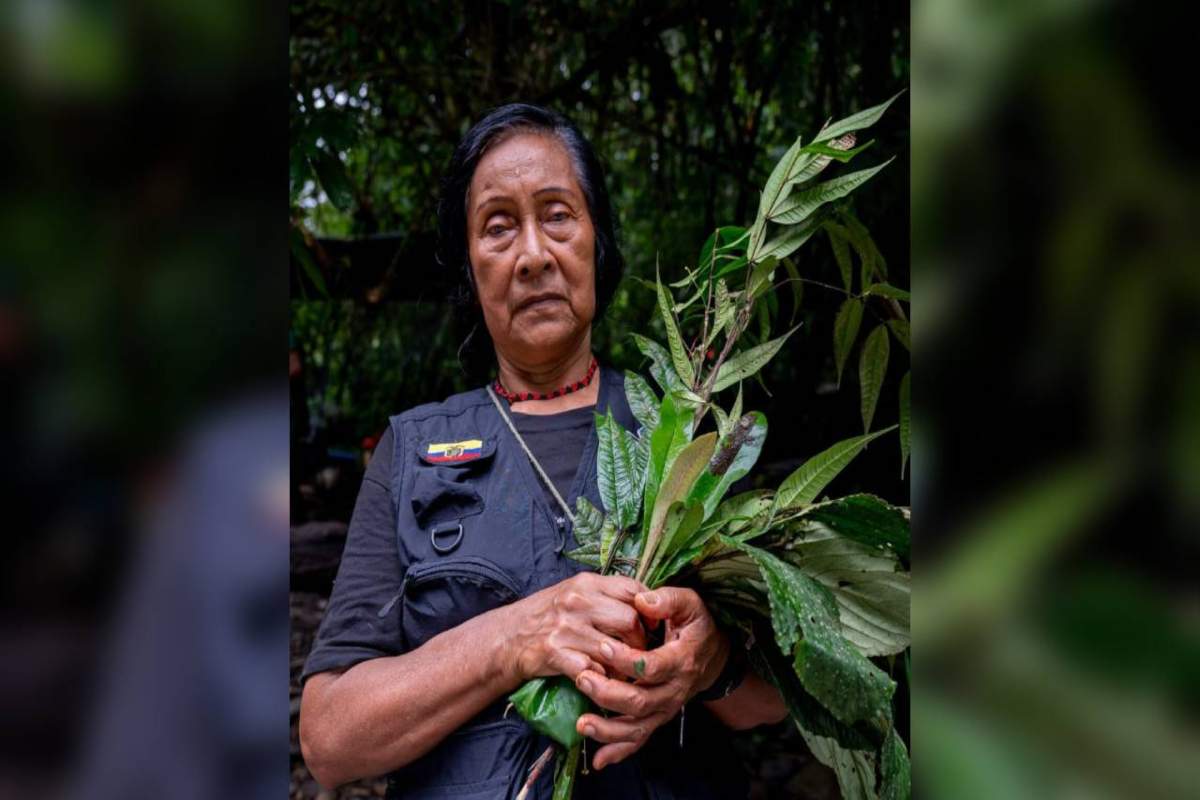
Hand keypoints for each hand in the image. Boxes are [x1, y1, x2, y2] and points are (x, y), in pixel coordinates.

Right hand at [506, 572, 648, 684]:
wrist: (507, 636)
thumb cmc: (549, 615)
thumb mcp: (576, 593)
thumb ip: (607, 595)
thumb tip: (647, 604)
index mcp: (586, 583)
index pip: (632, 590)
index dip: (650, 610)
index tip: (653, 626)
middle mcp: (577, 601)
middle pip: (629, 620)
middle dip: (640, 641)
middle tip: (640, 654)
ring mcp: (565, 627)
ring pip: (614, 649)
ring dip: (624, 666)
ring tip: (625, 671)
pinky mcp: (555, 653)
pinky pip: (592, 670)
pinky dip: (602, 678)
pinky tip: (602, 679)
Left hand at [572, 587, 729, 769]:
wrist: (711, 654)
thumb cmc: (695, 625)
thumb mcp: (690, 604)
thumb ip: (668, 599)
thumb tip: (642, 600)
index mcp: (682, 660)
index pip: (653, 666)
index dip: (627, 660)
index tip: (603, 646)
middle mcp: (675, 689)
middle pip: (641, 701)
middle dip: (609, 693)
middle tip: (582, 679)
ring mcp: (666, 708)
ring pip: (638, 727)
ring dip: (608, 729)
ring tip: (582, 723)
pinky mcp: (657, 718)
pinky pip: (639, 740)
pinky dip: (618, 751)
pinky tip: (598, 760)